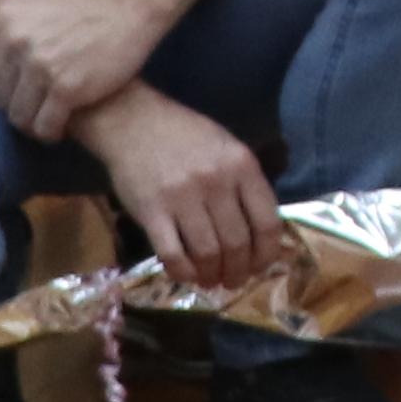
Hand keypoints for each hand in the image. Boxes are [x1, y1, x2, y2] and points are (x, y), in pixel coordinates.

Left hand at [0, 0, 171, 135]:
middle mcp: (15, 41)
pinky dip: (52, 130)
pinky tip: (63, 122)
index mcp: (3, 18)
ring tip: (48, 113)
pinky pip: (45, 126)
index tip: (10, 81)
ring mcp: (40, 66)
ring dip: (33, 120)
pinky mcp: (66, 88)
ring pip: (19, 116)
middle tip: (35, 99)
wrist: (130, 6)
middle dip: (15, 102)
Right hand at [84, 86, 285, 300]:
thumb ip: (245, 184)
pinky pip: (173, 255)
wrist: (133, 121)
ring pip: (208, 254)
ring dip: (212, 275)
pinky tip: (186, 275)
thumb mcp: (227, 147)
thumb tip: (261, 232)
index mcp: (242, 165)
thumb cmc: (185, 135)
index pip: (267, 222)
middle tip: (233, 280)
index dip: (267, 254)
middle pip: (238, 244)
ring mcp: (183, 198)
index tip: (260, 267)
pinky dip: (183, 273)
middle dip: (239, 271)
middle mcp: (216, 182)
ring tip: (210, 280)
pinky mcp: (151, 211)